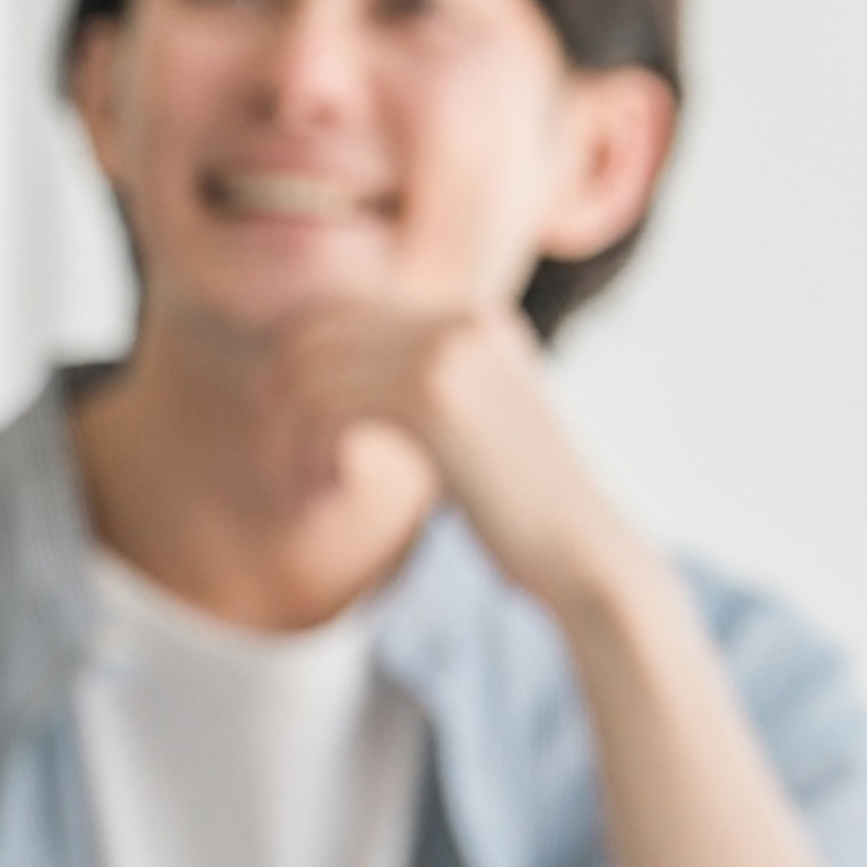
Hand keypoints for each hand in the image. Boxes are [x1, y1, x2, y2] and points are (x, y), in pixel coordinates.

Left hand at [263, 296, 631, 619]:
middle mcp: (463, 319)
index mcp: (477, 319)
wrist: (583, 555)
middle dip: (283, 401)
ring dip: (290, 438)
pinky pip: (330, 406)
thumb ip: (421, 389)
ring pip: (314, 371)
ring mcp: (450, 349)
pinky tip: (321, 497)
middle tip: (289, 468)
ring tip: (303, 492)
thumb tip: (327, 376)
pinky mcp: (433, 394)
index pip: (346, 311)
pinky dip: (308, 454)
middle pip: (319, 331)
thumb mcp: (476, 428)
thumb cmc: (525, 513)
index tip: (298, 438)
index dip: (299, 372)